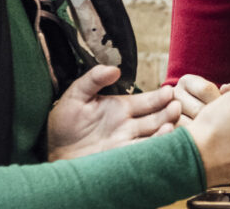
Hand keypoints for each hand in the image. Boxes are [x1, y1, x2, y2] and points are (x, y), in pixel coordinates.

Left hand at [46, 65, 181, 160]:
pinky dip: (155, 147)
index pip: (147, 101)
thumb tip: (114, 69)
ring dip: (165, 130)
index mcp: (120, 108)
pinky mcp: (123, 159)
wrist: (53, 152)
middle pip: (156, 118)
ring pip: (154, 136)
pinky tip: (162, 141)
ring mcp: (127, 143)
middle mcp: (128, 125)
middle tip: (176, 106)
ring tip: (171, 124)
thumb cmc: (63, 123)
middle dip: (168, 112)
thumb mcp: (76, 95)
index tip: (170, 92)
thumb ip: (93, 80)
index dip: (160, 97)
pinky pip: (144, 152)